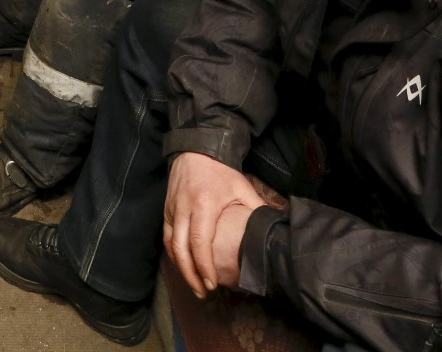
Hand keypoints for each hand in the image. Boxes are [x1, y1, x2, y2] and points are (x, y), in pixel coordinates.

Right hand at [164, 152, 267, 298]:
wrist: (195, 150)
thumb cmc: (221, 172)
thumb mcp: (242, 187)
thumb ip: (257, 209)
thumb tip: (275, 230)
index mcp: (204, 204)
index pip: (200, 241)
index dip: (204, 265)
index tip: (212, 283)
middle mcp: (184, 208)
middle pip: (180, 248)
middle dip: (190, 274)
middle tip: (202, 292)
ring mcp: (172, 209)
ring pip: (170, 244)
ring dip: (180, 268)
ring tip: (193, 285)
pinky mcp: (165, 209)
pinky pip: (166, 236)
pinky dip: (173, 254)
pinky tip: (183, 266)